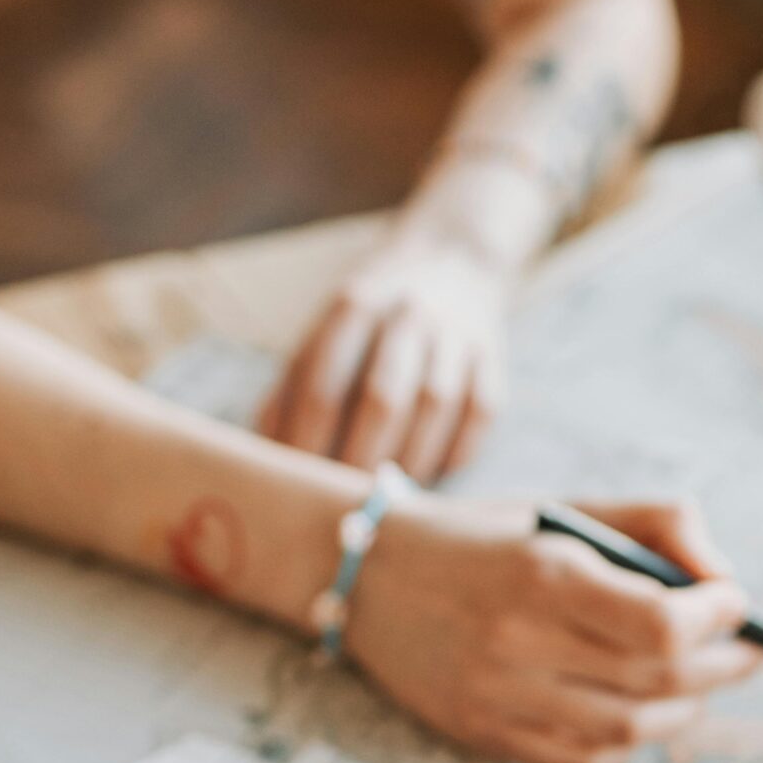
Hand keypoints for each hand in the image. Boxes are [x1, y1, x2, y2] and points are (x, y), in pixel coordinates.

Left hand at [259, 236, 509, 481]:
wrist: (453, 260)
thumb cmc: (371, 316)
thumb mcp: (322, 330)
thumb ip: (291, 388)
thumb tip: (269, 456)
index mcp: (354, 305)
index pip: (324, 386)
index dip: (309, 443)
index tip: (298, 485)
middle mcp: (408, 314)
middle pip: (383, 400)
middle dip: (360, 459)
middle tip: (345, 502)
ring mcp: (456, 333)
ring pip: (435, 409)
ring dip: (409, 461)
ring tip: (388, 496)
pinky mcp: (493, 357)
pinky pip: (480, 414)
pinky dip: (455, 451)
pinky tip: (432, 472)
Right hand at [344, 496, 761, 762]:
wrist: (365, 575)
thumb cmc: (485, 538)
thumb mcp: (565, 510)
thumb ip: (655, 525)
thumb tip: (725, 576)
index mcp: (543, 574)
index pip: (661, 622)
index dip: (717, 617)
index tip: (735, 603)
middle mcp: (519, 642)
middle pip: (657, 680)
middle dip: (720, 666)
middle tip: (747, 652)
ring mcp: (498, 698)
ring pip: (627, 731)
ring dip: (682, 710)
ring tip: (698, 683)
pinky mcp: (482, 735)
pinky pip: (580, 761)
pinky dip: (625, 744)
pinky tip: (637, 714)